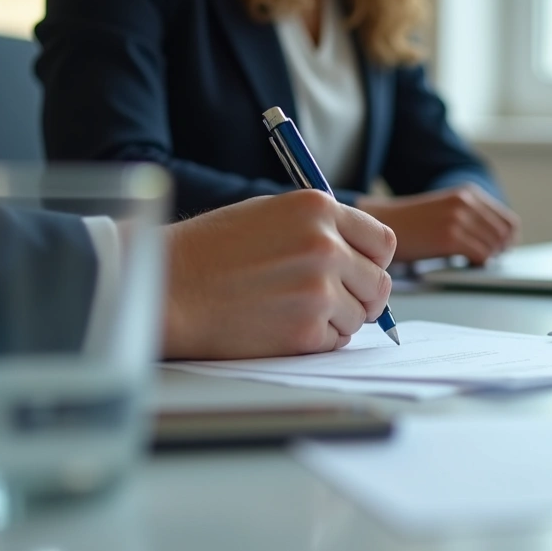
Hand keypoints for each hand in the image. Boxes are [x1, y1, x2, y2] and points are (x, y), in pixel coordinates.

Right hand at [162, 190, 396, 358]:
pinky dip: (315, 340)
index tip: (360, 271)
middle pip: (379, 283)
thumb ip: (320, 229)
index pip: (383, 242)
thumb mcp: (271, 214)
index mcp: (318, 209)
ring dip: (335, 319)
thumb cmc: (210, 251)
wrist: (167, 286)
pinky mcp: (306, 330)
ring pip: (359, 315)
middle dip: (360, 295)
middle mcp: (325, 246)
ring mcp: (319, 289)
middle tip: (329, 300)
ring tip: (290, 308)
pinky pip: (335, 341)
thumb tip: (363, 258)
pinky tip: (279, 325)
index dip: (373, 261)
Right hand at [358, 184, 518, 263]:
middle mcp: (466, 201)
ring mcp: (458, 218)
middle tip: (485, 261)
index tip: (499, 251)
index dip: (508, 241)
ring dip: (487, 258)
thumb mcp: (447, 210)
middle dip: (499, 251)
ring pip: (494, 247)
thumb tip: (503, 242)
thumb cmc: (413, 223)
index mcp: (469, 192)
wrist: (381, 222)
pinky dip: (477, 264)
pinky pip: (481, 256)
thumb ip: (473, 218)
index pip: (509, 221)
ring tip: (471, 261)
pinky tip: (464, 264)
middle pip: (505, 235)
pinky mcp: (450, 237)